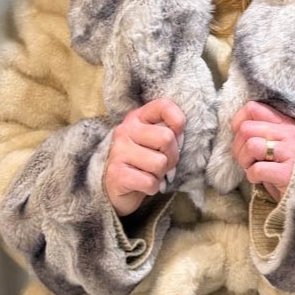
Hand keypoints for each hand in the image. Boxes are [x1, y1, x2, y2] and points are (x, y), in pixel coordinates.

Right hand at [103, 98, 185, 217]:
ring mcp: (118, 151)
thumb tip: (180, 135)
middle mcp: (125, 130)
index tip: (176, 134)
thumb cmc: (141, 162)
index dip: (178, 120)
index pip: (163, 105)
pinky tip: (143, 185)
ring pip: (160, 163)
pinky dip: (152, 187)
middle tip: (163, 163)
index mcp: (137, 118)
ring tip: (150, 173)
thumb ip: (168, 132)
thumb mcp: (154, 142)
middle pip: (167, 138)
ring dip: (161, 174)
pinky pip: (150, 182)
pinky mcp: (117, 174)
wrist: (114, 188)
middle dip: (172, 156)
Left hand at [230, 101, 294, 202]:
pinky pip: (257, 169)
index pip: (254, 108)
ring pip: (250, 145)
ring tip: (253, 169)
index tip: (240, 136)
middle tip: (246, 159)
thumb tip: (239, 132)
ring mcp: (290, 153)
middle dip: (238, 146)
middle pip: (246, 128)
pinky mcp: (287, 174)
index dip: (239, 121)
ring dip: (245, 161)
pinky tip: (261, 180)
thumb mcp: (289, 144)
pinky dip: (253, 177)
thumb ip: (270, 133)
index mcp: (287, 124)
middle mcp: (289, 134)